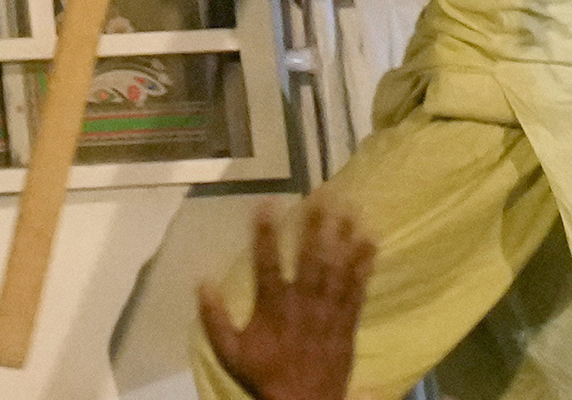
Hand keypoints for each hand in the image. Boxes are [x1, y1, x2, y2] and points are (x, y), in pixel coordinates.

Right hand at [197, 198, 376, 399]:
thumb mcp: (230, 352)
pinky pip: (357, 291)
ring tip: (351, 210)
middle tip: (322, 197)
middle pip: (310, 260)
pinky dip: (364, 267)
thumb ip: (215, 318)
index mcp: (273, 308)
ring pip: (336, 270)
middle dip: (315, 227)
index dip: (265, 233)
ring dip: (343, 239)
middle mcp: (302, 304)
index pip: (267, 263)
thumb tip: (201, 283)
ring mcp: (328, 313)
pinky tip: (370, 244)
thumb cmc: (265, 375)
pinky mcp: (346, 323)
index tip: (266, 204)